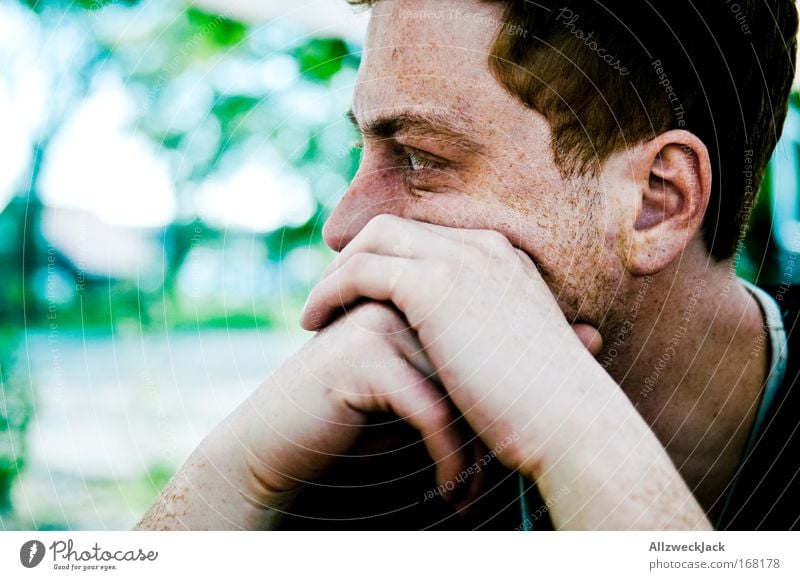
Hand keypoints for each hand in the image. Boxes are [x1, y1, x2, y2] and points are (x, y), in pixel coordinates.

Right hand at [223, 301, 480, 510]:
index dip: (494, 403)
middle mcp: (398, 299)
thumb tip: (514, 402)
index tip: (502, 457)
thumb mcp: (409, 392)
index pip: (480, 342)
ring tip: (474, 494)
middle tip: (494, 484)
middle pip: (474, 365)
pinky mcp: (365, 356)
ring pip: (459, 390)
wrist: (275, 441)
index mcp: (412, 294)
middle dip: (487, 431)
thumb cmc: (351, 421)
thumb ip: (451, 375)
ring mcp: (379, 323)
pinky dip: (449, 460)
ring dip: (473, 454)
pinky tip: (449, 493)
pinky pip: (431, 412)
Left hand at [300, 214, 610, 478]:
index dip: (389, 261)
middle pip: (397, 228)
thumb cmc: (548, 407)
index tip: (363, 295)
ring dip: (336, 271)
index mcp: (504, 259)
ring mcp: (460, 260)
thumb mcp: (518, 353)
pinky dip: (330, 290)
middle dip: (356, 256)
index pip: (429, 238)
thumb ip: (492, 334)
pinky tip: (314, 322)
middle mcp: (483, 247)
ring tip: (316, 310)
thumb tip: (477, 350)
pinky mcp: (434, 286)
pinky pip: (361, 271)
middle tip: (332, 296)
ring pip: (373, 240)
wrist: (571, 424)